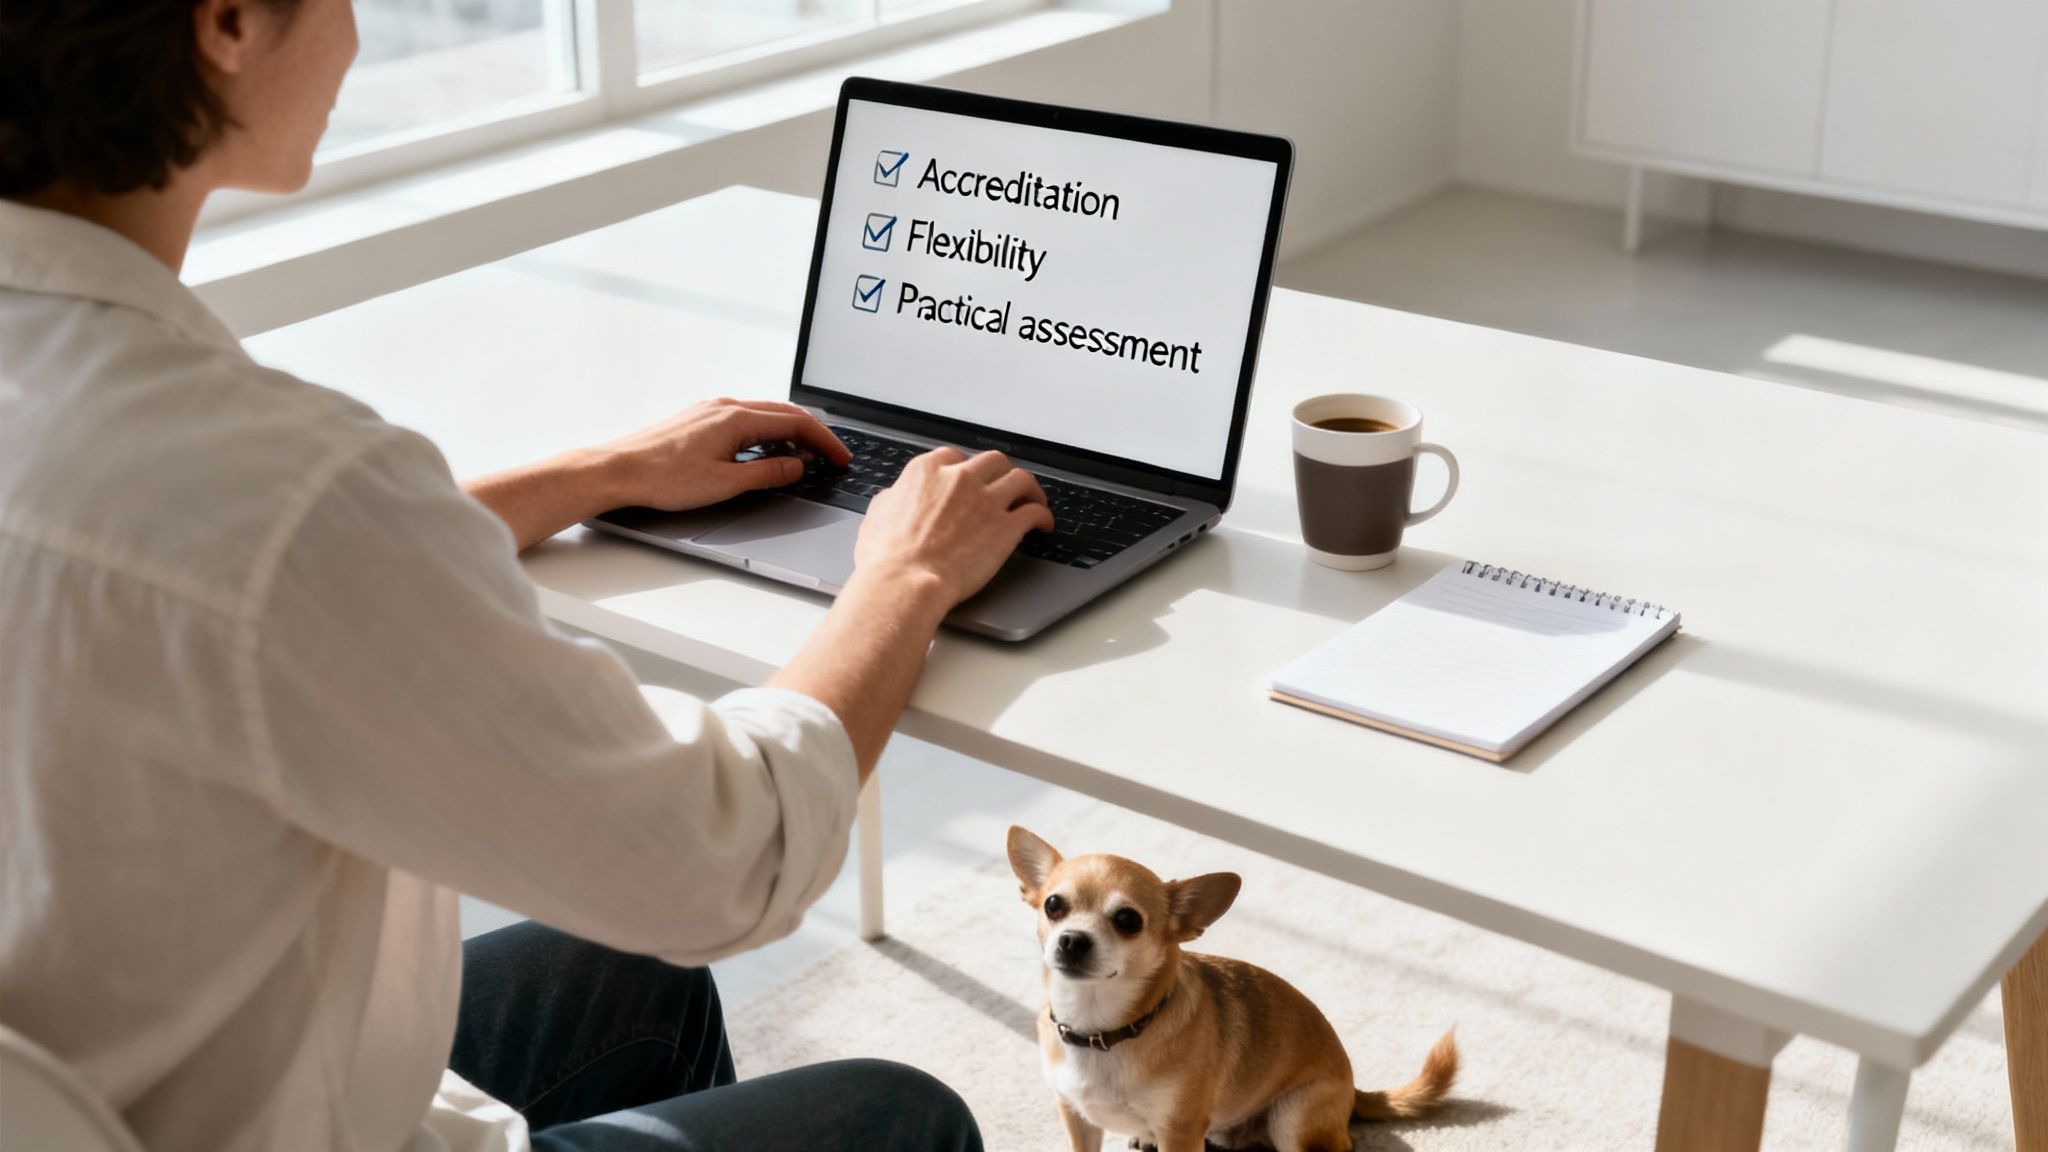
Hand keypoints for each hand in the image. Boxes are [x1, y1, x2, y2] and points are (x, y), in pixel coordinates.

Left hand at [597, 398, 849, 511]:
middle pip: (784, 413)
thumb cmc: (663, 478)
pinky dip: (767, 432)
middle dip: (813, 434)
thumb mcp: (725, 483)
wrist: (618, 470)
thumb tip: (796, 467)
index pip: (796, 424)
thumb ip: (767, 474)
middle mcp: (726, 406)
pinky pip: (745, 419)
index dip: (824, 442)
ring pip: (764, 414)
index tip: (841, 458)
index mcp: (737, 418)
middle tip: (832, 456)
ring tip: (805, 456)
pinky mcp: (699, 419)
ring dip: (790, 432)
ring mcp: (711, 410)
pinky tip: (766, 450)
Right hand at [854, 447, 1054, 606]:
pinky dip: (1043, 516)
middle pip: (993, 461)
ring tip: (1032, 500)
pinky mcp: (1006, 527)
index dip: (966, 468)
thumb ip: (893, 499)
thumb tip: (896, 497)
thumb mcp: (877, 515)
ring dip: (1029, 489)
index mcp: (927, 471)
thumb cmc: (887, 558)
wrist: (905, 582)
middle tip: (1004, 486)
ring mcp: (986, 500)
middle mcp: (960, 478)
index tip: (971, 479)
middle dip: (1001, 473)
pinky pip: (1035, 512)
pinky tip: (1043, 525)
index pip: (954, 457)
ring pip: (1021, 479)